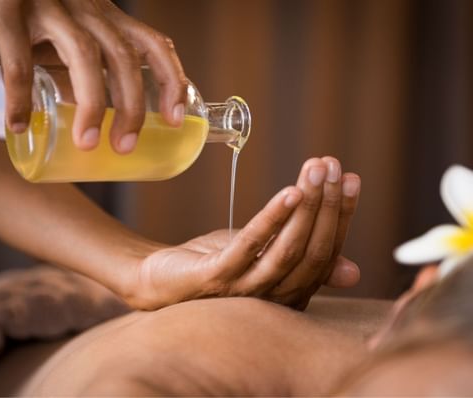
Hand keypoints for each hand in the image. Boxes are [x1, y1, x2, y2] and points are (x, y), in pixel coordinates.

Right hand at [0, 0, 186, 151]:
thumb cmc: (25, 27)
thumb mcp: (64, 47)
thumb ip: (84, 76)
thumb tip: (102, 123)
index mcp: (105, 17)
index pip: (153, 43)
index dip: (172, 80)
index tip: (176, 119)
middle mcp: (84, 7)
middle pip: (123, 56)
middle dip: (131, 106)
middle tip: (125, 146)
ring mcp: (47, 5)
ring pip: (83, 54)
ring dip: (90, 105)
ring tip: (87, 144)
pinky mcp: (5, 10)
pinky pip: (18, 59)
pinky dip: (19, 97)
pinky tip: (19, 125)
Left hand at [124, 157, 360, 309]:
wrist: (160, 280)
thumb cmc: (216, 265)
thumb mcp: (265, 260)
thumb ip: (301, 261)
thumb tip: (353, 272)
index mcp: (290, 295)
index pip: (326, 255)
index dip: (341, 216)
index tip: (350, 178)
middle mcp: (274, 299)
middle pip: (313, 252)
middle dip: (328, 205)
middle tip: (333, 165)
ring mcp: (245, 291)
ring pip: (288, 249)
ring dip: (307, 206)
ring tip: (315, 170)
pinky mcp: (217, 278)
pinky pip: (250, 246)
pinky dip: (272, 218)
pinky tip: (289, 192)